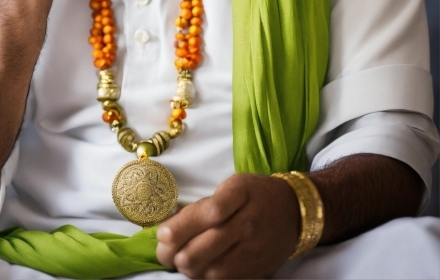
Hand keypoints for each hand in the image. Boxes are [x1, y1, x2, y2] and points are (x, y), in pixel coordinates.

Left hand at [156, 173, 299, 278]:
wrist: (293, 212)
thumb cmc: (255, 194)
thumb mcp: (232, 185)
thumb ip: (204, 204)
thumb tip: (171, 223)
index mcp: (240, 194)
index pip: (208, 213)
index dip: (180, 227)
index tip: (162, 233)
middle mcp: (248, 223)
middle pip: (206, 247)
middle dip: (175, 254)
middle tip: (164, 251)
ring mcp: (253, 250)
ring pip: (212, 270)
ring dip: (189, 268)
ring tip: (180, 259)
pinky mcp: (256, 270)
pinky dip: (206, 277)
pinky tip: (198, 269)